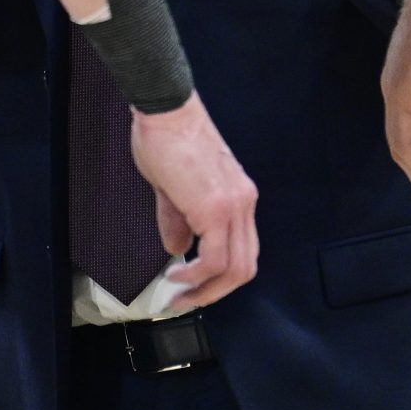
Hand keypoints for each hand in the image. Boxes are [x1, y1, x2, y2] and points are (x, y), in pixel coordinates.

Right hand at [127, 92, 257, 312]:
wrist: (165, 108)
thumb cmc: (165, 138)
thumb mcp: (172, 188)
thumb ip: (178, 221)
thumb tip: (178, 251)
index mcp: (239, 197)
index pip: (243, 251)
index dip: (220, 277)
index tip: (192, 287)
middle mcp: (244, 203)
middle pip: (244, 268)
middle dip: (214, 293)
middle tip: (185, 301)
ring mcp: (234, 205)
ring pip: (234, 269)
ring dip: (205, 290)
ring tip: (178, 293)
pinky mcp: (216, 207)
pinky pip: (215, 258)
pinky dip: (196, 275)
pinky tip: (178, 275)